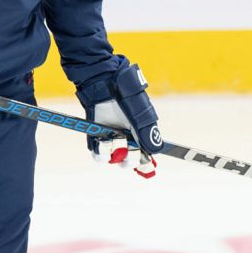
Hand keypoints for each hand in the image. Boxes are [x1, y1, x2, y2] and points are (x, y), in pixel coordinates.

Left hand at [77, 61, 161, 178]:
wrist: (104, 82)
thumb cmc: (126, 95)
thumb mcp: (140, 113)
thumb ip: (146, 132)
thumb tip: (155, 153)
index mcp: (141, 132)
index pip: (146, 155)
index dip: (147, 165)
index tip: (148, 169)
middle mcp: (126, 137)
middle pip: (130, 160)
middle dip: (131, 161)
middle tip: (130, 154)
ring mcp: (111, 137)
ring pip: (113, 159)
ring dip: (114, 155)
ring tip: (114, 141)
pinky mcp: (96, 135)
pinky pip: (97, 153)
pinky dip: (100, 152)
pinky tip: (102, 141)